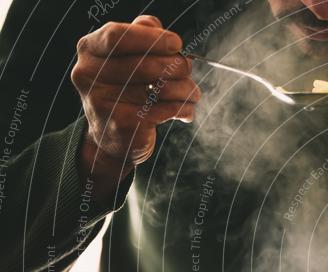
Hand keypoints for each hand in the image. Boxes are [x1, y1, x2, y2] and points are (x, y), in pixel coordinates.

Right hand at [70, 15, 199, 183]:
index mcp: (90, 51)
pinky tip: (185, 110)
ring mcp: (103, 101)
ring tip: (191, 93)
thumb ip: (141, 35)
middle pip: (147, 64)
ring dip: (186, 89)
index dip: (152, 39)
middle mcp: (89, 75)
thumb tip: (159, 30)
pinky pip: (166, 110)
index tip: (176, 44)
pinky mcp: (123, 124)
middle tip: (186, 70)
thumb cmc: (125, 90)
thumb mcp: (126, 57)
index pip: (119, 36)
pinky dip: (183, 108)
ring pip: (162, 88)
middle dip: (177, 66)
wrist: (113, 138)